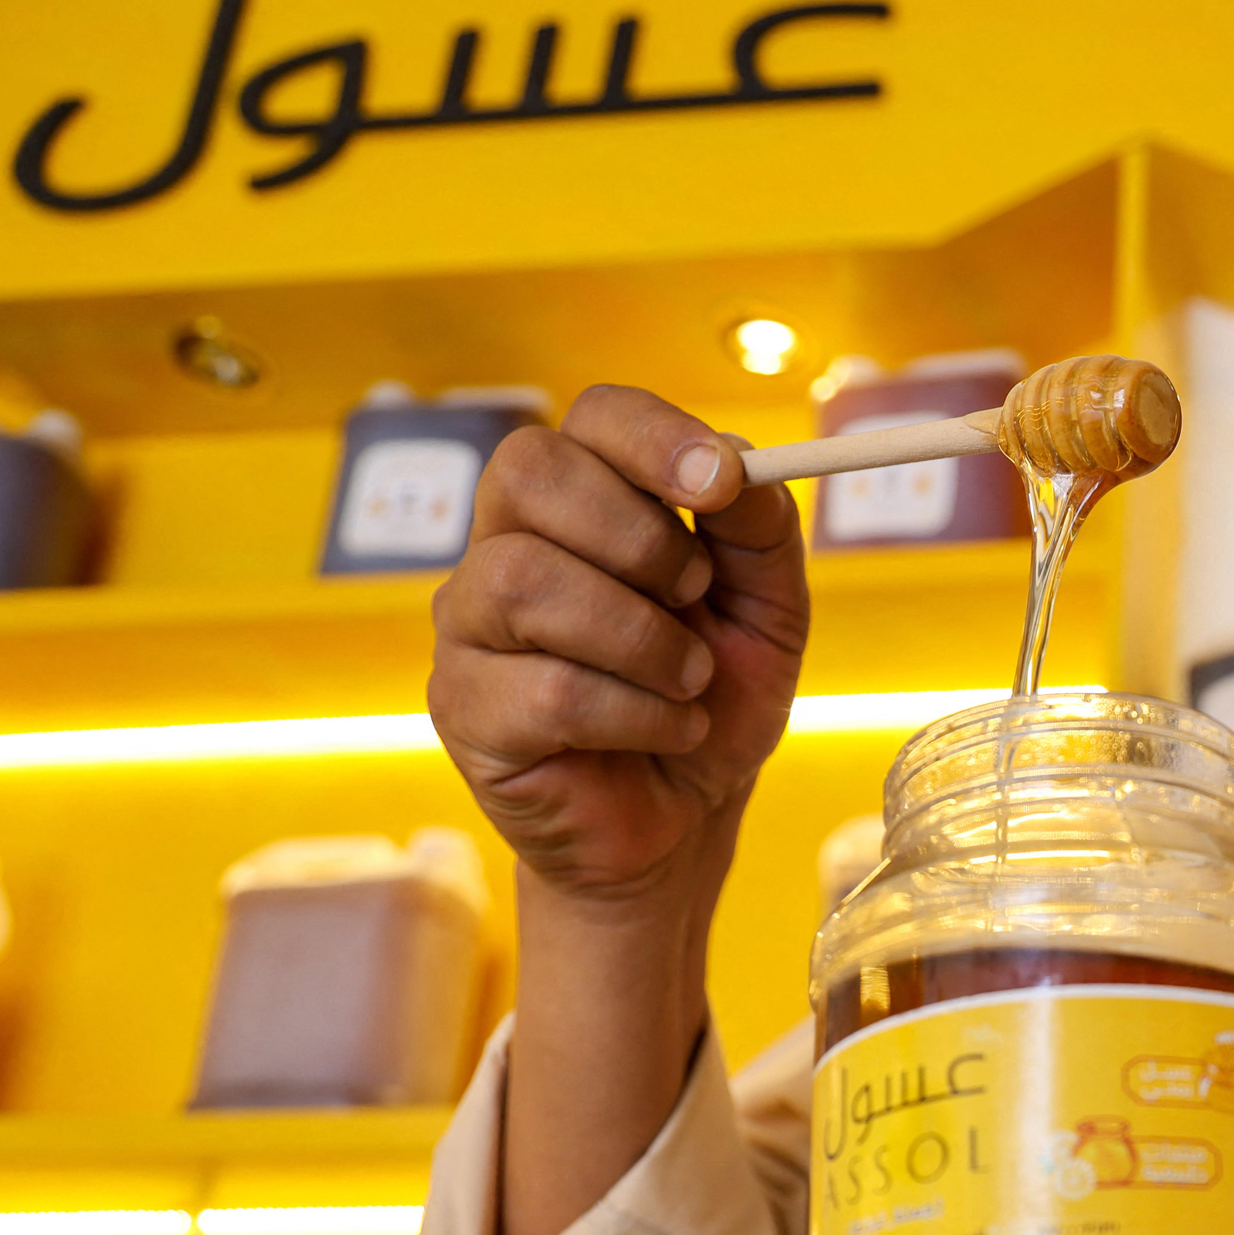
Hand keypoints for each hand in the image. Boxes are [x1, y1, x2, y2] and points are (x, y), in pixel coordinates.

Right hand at [428, 385, 807, 907]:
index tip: (720, 484)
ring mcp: (472, 624)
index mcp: (583, 500)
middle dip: (638, 537)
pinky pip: (544, 688)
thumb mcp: (769, 609)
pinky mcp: (464, 707)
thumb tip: (739, 461)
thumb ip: (760, 529)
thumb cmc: (712, 698)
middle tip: (695, 599)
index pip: (592, 417)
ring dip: (641, 638)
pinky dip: (633, 713)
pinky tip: (664, 731)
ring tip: (688, 681)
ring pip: (526, 581)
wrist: (687, 817)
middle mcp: (508, 544)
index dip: (653, 438)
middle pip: (528, 471)